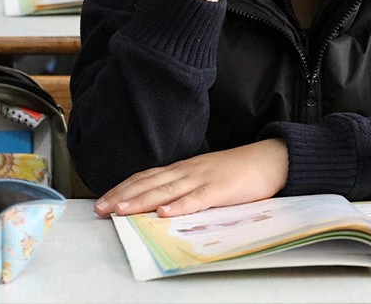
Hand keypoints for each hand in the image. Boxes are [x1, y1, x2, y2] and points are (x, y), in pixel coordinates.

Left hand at [93, 140, 289, 217]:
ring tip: (121, 211)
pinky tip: (165, 212)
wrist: (270, 159)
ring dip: (141, 201)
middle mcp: (187, 171)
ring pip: (166, 190)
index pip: (145, 177)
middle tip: (101, 208)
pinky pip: (198, 199)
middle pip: (149, 183)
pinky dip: (180, 206)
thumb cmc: (237, 171)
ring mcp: (203, 179)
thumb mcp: (204, 178)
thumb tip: (159, 203)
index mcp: (182, 169)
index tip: (103, 200)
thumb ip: (184, 188)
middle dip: (122, 196)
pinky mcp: (221, 189)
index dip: (123, 188)